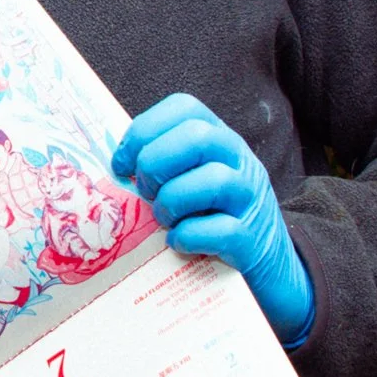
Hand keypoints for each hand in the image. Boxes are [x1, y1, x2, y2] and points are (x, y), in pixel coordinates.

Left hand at [111, 93, 315, 344]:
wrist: (265, 268)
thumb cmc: (211, 219)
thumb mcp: (192, 181)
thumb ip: (162, 166)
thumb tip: (112, 167)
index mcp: (219, 139)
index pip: (184, 108)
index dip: (144, 130)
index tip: (122, 165)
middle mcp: (239, 160)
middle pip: (197, 137)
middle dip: (156, 164)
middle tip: (145, 192)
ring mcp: (250, 198)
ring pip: (213, 180)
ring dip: (172, 202)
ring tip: (163, 220)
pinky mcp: (251, 239)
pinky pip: (220, 230)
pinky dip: (189, 236)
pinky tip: (177, 243)